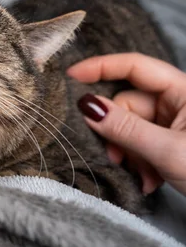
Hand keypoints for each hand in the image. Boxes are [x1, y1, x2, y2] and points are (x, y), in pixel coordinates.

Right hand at [67, 53, 185, 194]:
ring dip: (128, 152)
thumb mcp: (168, 150)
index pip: (135, 66)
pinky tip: (149, 180)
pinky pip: (142, 142)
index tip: (72, 76)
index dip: (101, 67)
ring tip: (139, 175)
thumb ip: (126, 127)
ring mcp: (175, 122)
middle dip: (116, 130)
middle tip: (114, 156)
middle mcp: (178, 101)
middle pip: (128, 102)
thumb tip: (88, 106)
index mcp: (184, 90)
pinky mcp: (172, 141)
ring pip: (131, 126)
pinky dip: (139, 161)